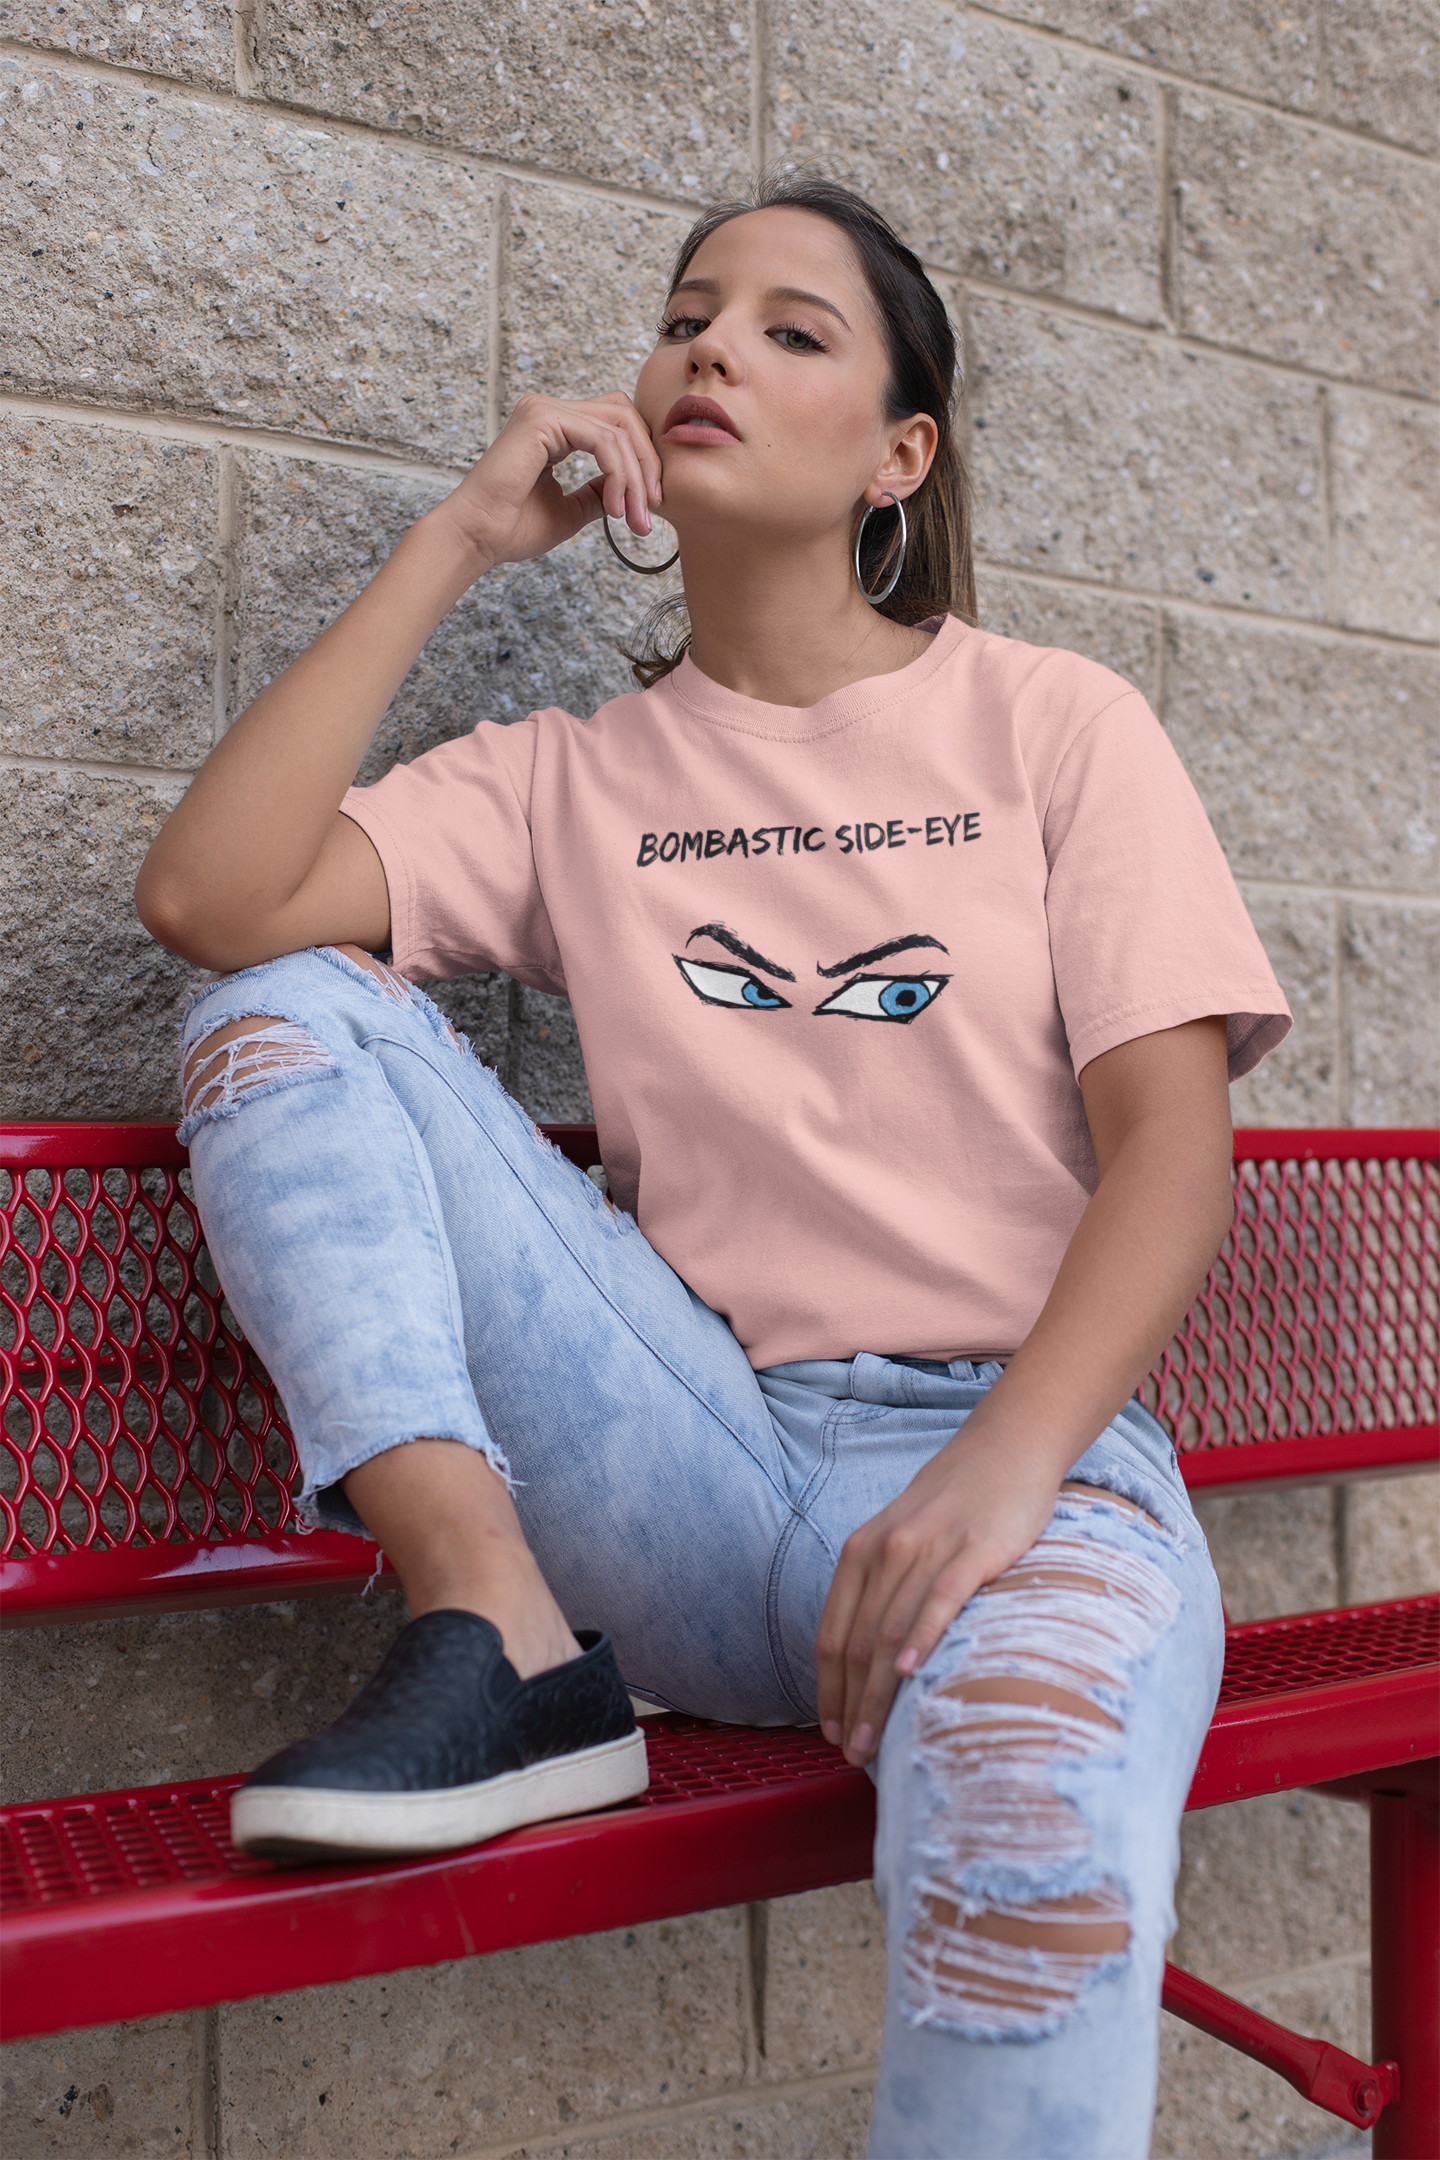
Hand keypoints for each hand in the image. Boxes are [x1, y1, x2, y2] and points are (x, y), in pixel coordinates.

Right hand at [433, 391, 663, 572]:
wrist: (477, 537)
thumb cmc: (512, 528)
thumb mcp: (572, 508)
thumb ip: (600, 491)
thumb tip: (629, 487)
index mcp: (554, 427)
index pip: (615, 424)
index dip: (641, 459)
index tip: (650, 505)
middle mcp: (549, 411)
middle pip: (624, 416)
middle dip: (647, 463)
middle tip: (653, 509)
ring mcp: (545, 410)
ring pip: (618, 428)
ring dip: (636, 476)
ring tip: (635, 517)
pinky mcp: (543, 420)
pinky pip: (602, 439)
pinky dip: (618, 474)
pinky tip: (616, 508)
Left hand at [815, 1414, 1066, 1766]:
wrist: (1004, 1450)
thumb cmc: (953, 1505)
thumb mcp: (899, 1540)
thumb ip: (880, 1590)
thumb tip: (867, 1661)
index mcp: (860, 1552)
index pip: (831, 1635)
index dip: (827, 1689)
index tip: (832, 1733)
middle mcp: (885, 1551)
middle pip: (856, 1644)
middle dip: (850, 1705)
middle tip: (852, 1754)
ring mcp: (928, 1550)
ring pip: (891, 1634)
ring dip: (877, 1694)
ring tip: (875, 1741)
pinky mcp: (973, 1551)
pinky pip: (939, 1601)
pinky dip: (920, 1640)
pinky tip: (909, 1675)